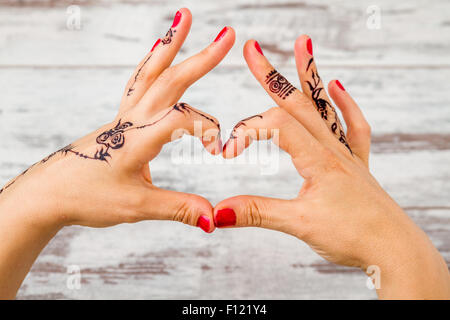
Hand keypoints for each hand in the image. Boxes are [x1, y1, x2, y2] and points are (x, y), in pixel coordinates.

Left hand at [0, 8, 234, 297]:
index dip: (209, 131)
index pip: (185, 120)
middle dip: (202, 58)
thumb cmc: (87, 198)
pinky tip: (157, 50)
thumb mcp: (138, 207)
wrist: (48, 195)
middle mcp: (132, 120)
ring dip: (170, 45)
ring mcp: (123, 117)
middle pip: (170, 80)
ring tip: (182, 18)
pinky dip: (150, 63)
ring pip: (150, 73)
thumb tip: (214, 218)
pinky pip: (137, 84)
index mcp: (139, 138)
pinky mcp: (118, 121)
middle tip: (227, 34)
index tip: (219, 152)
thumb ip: (180, 208)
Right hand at [215, 36, 449, 298]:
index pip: (277, 128)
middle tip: (252, 50)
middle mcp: (333, 150)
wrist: (395, 251)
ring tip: (302, 44)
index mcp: (319, 161)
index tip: (226, 152)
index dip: (247, 132)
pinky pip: (352, 127)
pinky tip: (337, 86)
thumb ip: (257, 213)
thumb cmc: (354, 237)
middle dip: (271, 77)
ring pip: (324, 108)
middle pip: (298, 104)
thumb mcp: (300, 225)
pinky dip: (344, 104)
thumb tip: (217, 212)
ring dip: (309, 76)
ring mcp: (346, 155)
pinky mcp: (355, 164)